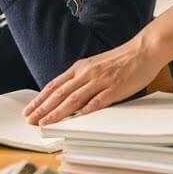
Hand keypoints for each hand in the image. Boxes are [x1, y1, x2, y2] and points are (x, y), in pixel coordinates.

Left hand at [23, 37, 158, 125]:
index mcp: (80, 67)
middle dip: (42, 108)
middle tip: (29, 120)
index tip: (29, 110)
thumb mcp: (95, 65)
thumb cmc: (121, 60)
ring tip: (45, 123)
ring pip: (73, 99)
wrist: (143, 50)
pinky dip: (84, 111)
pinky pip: (97, 101)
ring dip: (57, 112)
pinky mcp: (114, 88)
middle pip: (59, 93)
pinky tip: (74, 120)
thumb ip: (82, 78)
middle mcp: (86, 73)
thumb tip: (68, 94)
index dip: (40, 99)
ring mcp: (100, 81)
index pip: (54, 85)